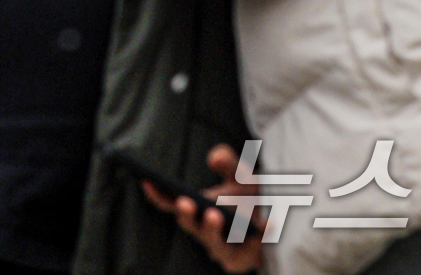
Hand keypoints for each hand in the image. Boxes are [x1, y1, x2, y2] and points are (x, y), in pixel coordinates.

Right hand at [142, 146, 262, 271]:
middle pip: (189, 225)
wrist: (273, 227)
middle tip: (185, 202)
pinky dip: (258, 238)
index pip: (172, 204)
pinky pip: (246, 252)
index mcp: (196, 209)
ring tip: (214, 215)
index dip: (158, 195)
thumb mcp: (239, 175)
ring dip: (211, 230)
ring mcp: (220, 249)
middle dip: (186, 214)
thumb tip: (214, 157)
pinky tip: (267, 225)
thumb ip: (228, 161)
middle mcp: (203, 231)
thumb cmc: (248, 200)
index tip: (147, 181)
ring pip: (213, 243)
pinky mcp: (239, 262)